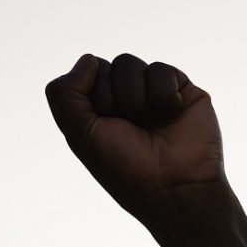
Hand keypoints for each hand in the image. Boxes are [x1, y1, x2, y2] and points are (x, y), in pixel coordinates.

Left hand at [46, 54, 228, 226]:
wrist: (176, 186)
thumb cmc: (127, 168)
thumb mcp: (81, 135)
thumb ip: (65, 94)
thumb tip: (88, 60)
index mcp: (98, 112)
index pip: (84, 77)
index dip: (92, 97)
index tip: (105, 127)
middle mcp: (124, 101)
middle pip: (105, 67)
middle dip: (113, 97)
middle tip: (130, 128)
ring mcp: (151, 94)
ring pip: (130, 64)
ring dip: (135, 97)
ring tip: (151, 123)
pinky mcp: (181, 90)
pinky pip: (161, 69)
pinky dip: (163, 93)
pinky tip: (172, 114)